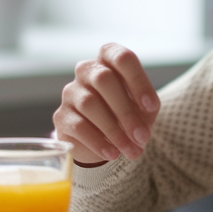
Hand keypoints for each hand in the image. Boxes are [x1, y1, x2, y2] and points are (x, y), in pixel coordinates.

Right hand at [53, 43, 160, 166]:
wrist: (104, 140)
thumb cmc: (127, 115)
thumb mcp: (144, 109)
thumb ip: (147, 107)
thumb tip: (145, 117)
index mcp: (109, 60)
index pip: (122, 58)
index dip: (138, 81)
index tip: (151, 107)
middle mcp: (87, 70)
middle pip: (104, 79)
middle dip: (126, 111)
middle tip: (142, 136)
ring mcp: (71, 91)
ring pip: (89, 103)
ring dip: (114, 131)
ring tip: (131, 150)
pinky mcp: (61, 115)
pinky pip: (78, 125)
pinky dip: (98, 141)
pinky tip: (112, 153)